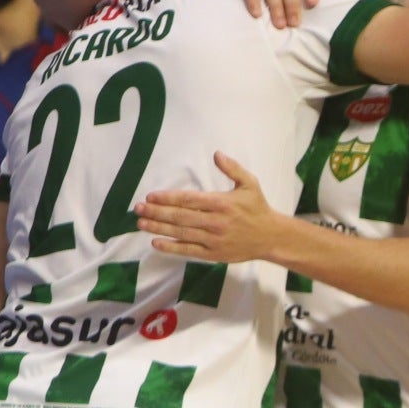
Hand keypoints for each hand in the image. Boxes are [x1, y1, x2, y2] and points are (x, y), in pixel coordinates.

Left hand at [137, 154, 287, 262]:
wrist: (271, 237)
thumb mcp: (250, 183)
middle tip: (138, 208)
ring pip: (181, 233)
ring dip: (159, 227)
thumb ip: (233, 168)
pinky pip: (188, 250)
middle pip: (180, 216)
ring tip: (141, 222)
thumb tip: (217, 154)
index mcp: (222, 203)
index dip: (168, 198)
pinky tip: (156, 242)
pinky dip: (171, 247)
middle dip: (157, 212)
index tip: (151, 196)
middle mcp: (215, 222)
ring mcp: (213, 239)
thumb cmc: (258, 208)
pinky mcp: (213, 254)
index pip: (189, 200)